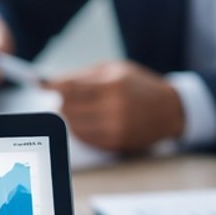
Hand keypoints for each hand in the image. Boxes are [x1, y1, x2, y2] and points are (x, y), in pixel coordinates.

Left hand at [44, 60, 184, 152]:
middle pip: (68, 108)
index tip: (46, 85)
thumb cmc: (137, 85)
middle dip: (62, 102)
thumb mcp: (114, 70)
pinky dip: (79, 130)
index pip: (70, 87)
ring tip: (78, 109)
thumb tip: (49, 84)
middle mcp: (114, 107)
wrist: (169, 110)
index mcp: (113, 84)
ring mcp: (115, 128)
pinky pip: (84, 139)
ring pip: (73, 125)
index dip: (54, 86)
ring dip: (69, 117)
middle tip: (65, 98)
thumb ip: (81, 75)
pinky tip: (86, 121)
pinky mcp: (115, 144)